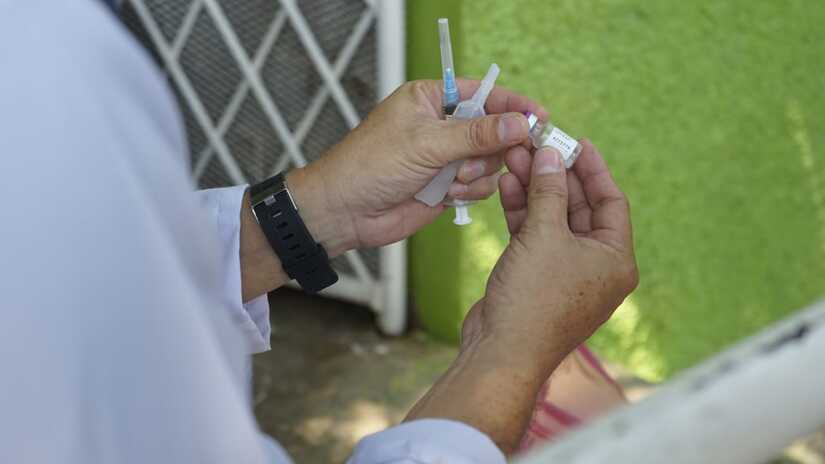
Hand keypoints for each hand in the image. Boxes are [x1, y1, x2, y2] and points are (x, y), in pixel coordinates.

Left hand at [286, 79, 546, 255]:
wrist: (345, 211)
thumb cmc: (372, 165)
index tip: (539, 117)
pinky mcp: (447, 186)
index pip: (483, 94)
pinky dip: (468, 192)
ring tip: (451, 181)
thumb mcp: (427, 143)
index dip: (512, 105)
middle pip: (494, 130)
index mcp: (430, 99)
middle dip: (493, 148)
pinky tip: (446, 196)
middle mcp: (441, 126)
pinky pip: (480, 186)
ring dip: (476, 174)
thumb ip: (476, 134)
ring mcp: (445, 157)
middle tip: (488, 160)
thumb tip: (520, 123)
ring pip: (490, 162)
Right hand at [464, 140, 638, 376]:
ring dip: (535, 190)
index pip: (611, 201)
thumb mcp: (545, 235)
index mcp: (615, 259)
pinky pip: (535, 237)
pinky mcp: (537, 278)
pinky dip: (522, 214)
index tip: (577, 142)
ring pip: (553, 220)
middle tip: (536, 145)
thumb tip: (552, 155)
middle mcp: (595, 266)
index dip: (593, 169)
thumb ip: (549, 191)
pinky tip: (508, 187)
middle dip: (556, 176)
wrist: (502, 350)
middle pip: (580, 208)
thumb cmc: (534, 298)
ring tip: (515, 158)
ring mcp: (565, 273)